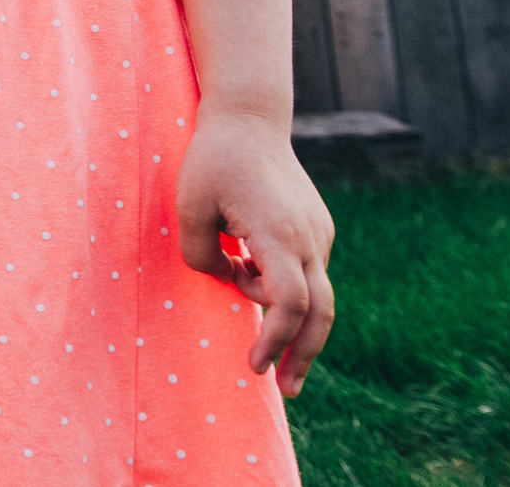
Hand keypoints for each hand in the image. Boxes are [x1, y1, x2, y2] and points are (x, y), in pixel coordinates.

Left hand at [175, 109, 335, 394]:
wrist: (249, 120)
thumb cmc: (213, 160)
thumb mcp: (189, 207)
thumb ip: (202, 257)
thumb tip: (227, 281)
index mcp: (277, 234)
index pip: (290, 303)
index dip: (276, 338)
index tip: (255, 363)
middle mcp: (308, 238)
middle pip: (320, 314)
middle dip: (303, 355)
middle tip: (285, 389)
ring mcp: (318, 234)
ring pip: (314, 295)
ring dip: (283, 314)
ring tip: (238, 291)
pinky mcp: (317, 228)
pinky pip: (305, 272)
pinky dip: (282, 287)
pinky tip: (245, 266)